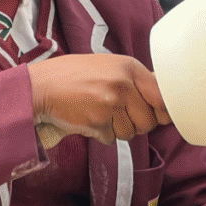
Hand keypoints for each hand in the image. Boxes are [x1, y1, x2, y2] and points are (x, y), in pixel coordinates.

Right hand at [27, 54, 171, 144]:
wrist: (42, 85)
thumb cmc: (75, 75)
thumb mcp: (109, 66)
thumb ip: (135, 80)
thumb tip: (163, 99)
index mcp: (130, 68)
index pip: (162, 96)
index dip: (163, 111)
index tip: (159, 115)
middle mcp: (123, 84)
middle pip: (149, 121)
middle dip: (137, 123)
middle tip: (119, 115)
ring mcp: (110, 103)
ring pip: (131, 133)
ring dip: (118, 130)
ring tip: (102, 114)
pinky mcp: (97, 121)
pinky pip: (112, 139)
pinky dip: (103, 134)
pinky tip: (90, 119)